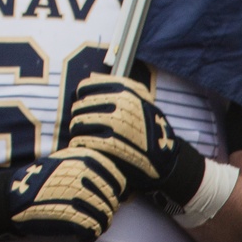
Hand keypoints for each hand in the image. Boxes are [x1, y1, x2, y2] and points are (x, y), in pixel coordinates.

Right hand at [0, 148, 125, 241]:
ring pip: (106, 217)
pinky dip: (88, 236)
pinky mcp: (72, 215)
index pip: (118, 180)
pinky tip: (77, 233)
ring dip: (97, 225)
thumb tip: (124, 188)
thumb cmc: (41, 182)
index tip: (94, 199)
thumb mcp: (66, 163)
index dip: (110, 194)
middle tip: (86, 215)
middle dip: (104, 211)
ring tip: (82, 224)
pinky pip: (94, 231)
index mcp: (85, 157)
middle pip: (113, 200)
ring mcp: (79, 193)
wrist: (11, 197)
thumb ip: (91, 169)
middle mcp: (85, 172)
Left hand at [68, 75, 204, 206]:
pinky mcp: (109, 143)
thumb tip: (89, 80)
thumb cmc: (148, 130)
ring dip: (77, 130)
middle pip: (79, 106)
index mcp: (125, 90)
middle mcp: (119, 104)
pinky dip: (79, 143)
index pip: (86, 87)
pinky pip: (80, 139)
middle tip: (84, 123)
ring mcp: (114, 123)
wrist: (164, 161)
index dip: (82, 97)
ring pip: (77, 122)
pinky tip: (84, 146)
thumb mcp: (141, 101)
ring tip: (83, 135)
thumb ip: (118, 89)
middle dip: (79, 115)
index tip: (84, 103)